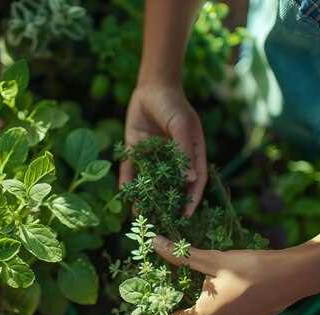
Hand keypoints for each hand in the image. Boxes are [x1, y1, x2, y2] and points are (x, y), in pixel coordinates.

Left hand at [121, 83, 206, 215]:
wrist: (151, 87)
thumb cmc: (173, 105)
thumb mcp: (182, 126)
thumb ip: (184, 152)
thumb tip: (189, 180)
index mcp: (190, 154)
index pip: (195, 181)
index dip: (192, 199)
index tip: (187, 215)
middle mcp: (173, 158)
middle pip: (172, 185)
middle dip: (167, 204)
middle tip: (163, 222)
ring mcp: (154, 156)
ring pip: (150, 182)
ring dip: (146, 198)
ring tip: (141, 217)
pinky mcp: (136, 151)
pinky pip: (131, 171)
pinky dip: (128, 183)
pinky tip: (125, 196)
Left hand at [151, 235, 302, 314]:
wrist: (293, 278)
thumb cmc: (251, 269)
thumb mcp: (213, 260)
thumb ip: (182, 256)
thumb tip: (155, 243)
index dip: (161, 305)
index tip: (157, 284)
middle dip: (176, 302)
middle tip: (171, 276)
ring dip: (194, 303)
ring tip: (190, 277)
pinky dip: (211, 306)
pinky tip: (214, 285)